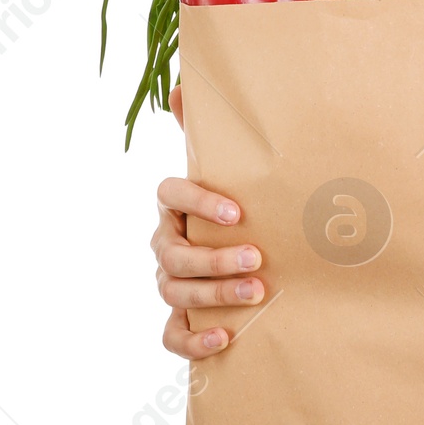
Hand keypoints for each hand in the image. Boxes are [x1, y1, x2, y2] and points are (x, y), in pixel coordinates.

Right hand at [152, 83, 263, 359]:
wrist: (244, 254)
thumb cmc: (236, 205)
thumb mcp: (227, 170)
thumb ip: (207, 132)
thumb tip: (185, 84)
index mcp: (174, 206)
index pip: (169, 195)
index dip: (198, 202)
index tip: (237, 212)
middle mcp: (166, 244)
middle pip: (174, 253)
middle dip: (214, 258)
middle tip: (257, 258)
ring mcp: (169, 281)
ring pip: (175, 291)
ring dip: (214, 294)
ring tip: (256, 294)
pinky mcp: (179, 318)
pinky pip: (172, 335)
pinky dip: (195, 340)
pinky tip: (227, 338)